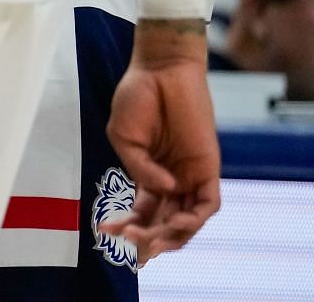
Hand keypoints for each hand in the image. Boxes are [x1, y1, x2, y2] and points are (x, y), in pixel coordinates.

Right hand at [103, 21, 221, 262]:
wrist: (159, 70)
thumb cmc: (136, 98)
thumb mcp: (123, 137)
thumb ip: (139, 168)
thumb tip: (164, 190)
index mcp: (147, 175)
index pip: (142, 213)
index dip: (127, 226)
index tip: (105, 232)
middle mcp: (171, 181)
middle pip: (165, 223)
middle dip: (149, 239)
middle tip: (132, 243)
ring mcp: (191, 176)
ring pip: (188, 221)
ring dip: (171, 236)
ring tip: (150, 239)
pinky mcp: (208, 168)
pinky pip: (207, 204)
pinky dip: (193, 218)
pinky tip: (174, 219)